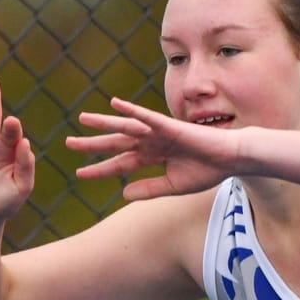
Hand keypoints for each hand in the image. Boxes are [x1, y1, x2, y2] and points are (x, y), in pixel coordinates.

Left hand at [67, 96, 240, 199]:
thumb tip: (123, 194)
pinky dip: (131, 111)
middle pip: (116, 143)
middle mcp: (151, 143)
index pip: (120, 163)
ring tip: (83, 119)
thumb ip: (148, 189)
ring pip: (125, 127)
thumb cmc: (207, 171)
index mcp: (152, 157)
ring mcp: (158, 132)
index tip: (80, 174)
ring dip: (104, 123)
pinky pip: (146, 117)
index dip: (100, 169)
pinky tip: (115, 105)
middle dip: (93, 144)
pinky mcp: (169, 125)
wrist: (230, 160)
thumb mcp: (173, 186)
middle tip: (69, 143)